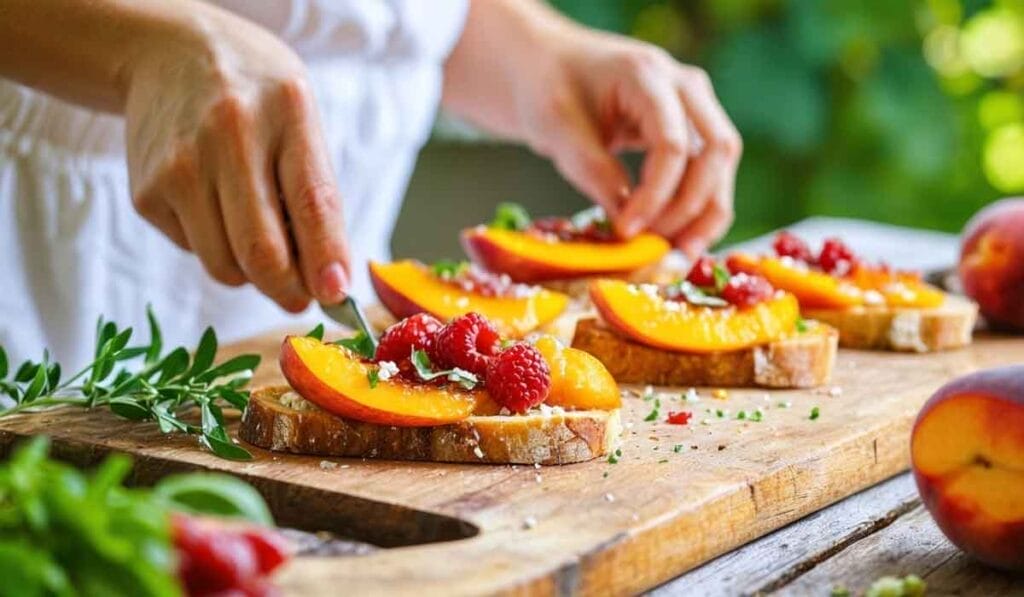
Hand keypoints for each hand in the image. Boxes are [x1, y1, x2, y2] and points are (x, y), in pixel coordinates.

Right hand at [124, 13, 348, 311]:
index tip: (335, 294)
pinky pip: (195, 252)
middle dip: (289, 291)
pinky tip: (215, 205)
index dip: (325, 258)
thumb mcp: (302, 123)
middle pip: (261, 251)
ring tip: (259, 235)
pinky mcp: (146, 193)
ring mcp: (179, 166)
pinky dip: (215, 248)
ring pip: (225, 266)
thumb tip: (329, 281)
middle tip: (302, 297)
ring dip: (252, 274)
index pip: (311, 203)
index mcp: (286, 114)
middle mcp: (229, 137)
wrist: (172, 55)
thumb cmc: (258, 100)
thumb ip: (318, 197)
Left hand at [519, 32, 741, 255]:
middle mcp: (684, 85)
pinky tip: (680, 240)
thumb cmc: (549, 88)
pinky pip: (711, 171)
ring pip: (721, 165)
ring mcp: (695, 104)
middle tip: (656, 247)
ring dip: (706, 214)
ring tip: (677, 255)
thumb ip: (593, 171)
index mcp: (647, 74)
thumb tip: (630, 226)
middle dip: (691, 207)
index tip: (626, 231)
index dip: (655, 195)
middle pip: (716, 151)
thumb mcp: (556, 128)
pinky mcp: (693, 128)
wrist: (552, 67)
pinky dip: (700, 208)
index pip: (673, 143)